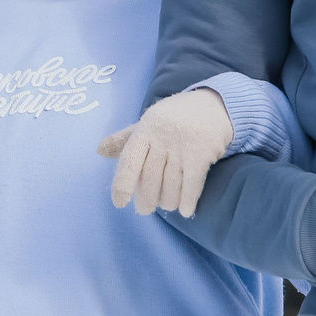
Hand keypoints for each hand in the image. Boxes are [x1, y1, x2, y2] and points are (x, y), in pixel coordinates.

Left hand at [98, 89, 235, 215]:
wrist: (215, 105)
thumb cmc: (176, 117)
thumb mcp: (150, 122)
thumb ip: (126, 139)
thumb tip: (100, 151)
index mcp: (146, 129)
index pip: (129, 159)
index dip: (123, 183)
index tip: (119, 202)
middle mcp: (163, 137)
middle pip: (150, 177)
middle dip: (147, 199)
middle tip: (145, 209)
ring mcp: (183, 145)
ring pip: (171, 184)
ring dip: (168, 201)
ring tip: (167, 205)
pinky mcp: (202, 153)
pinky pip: (192, 185)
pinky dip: (187, 201)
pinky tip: (185, 210)